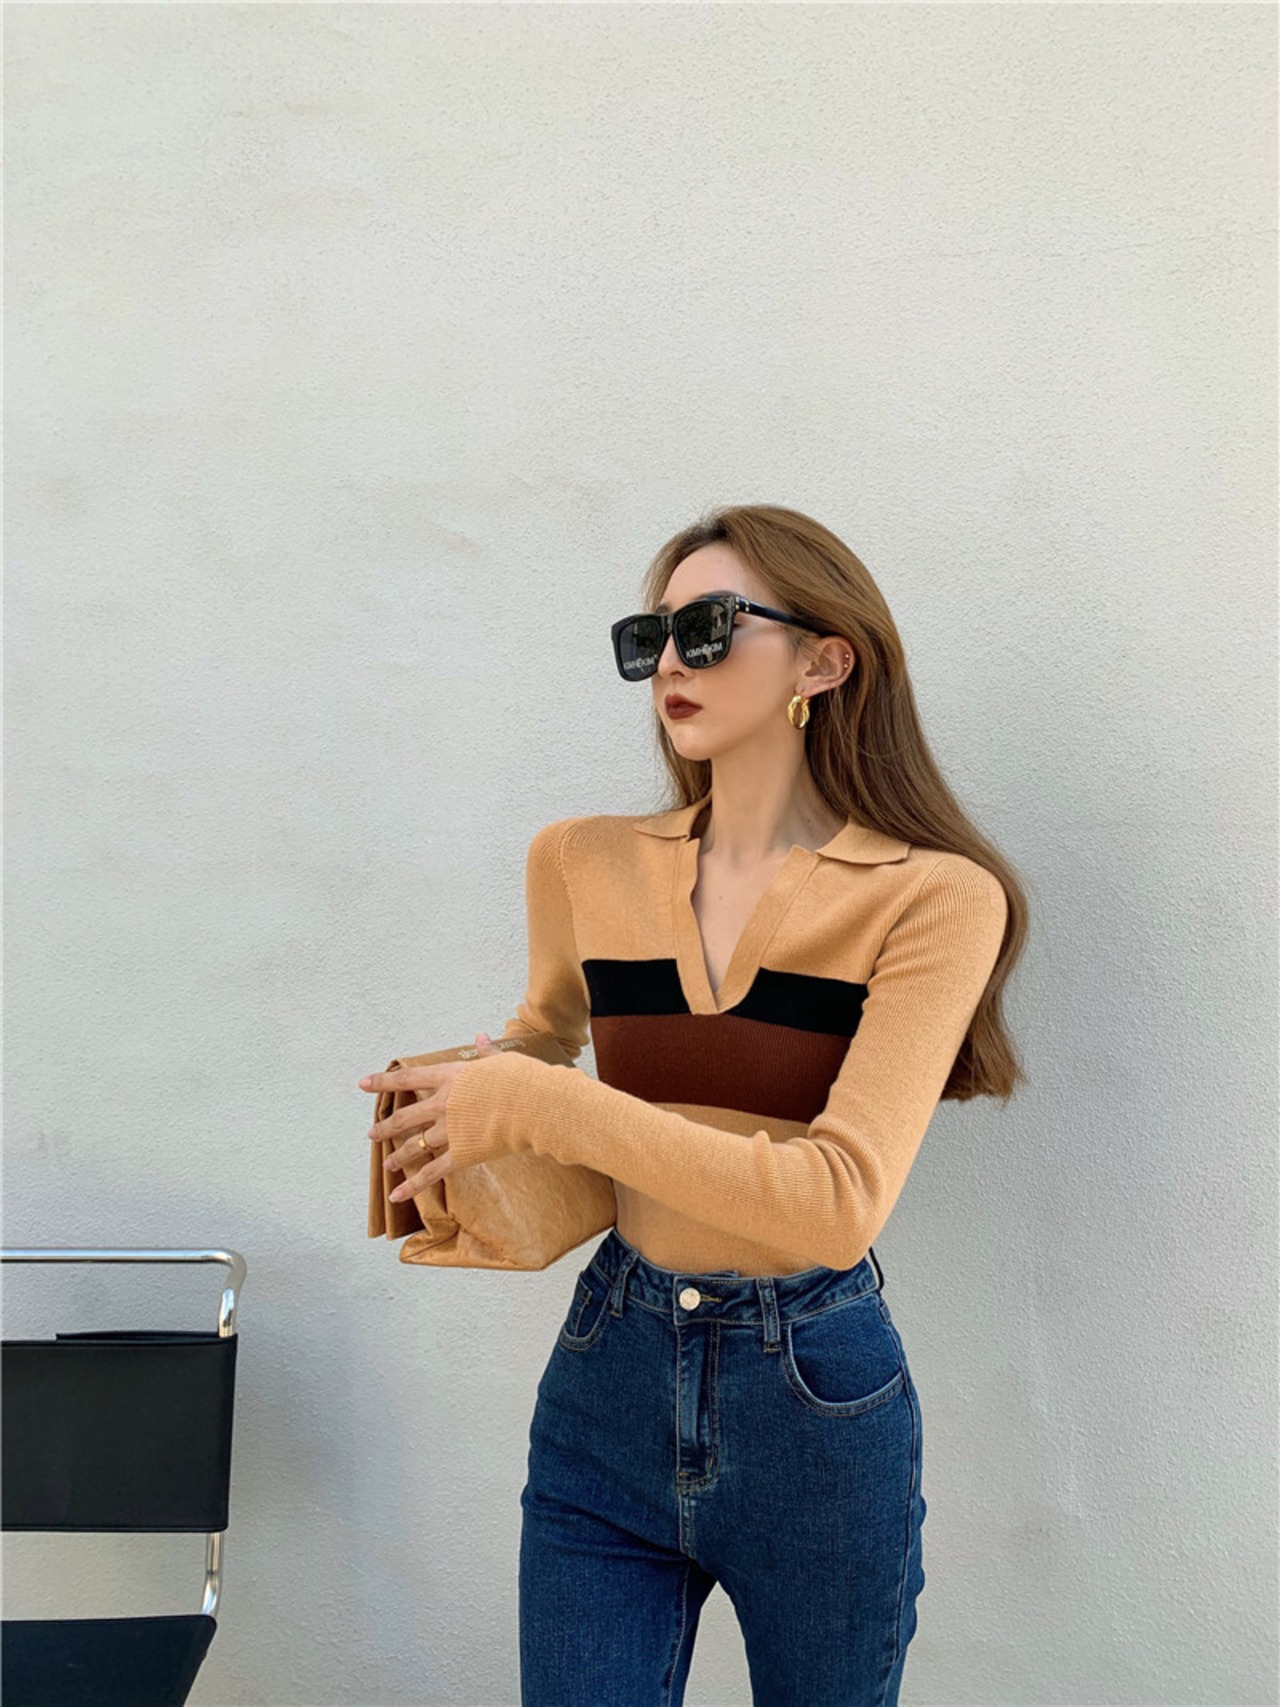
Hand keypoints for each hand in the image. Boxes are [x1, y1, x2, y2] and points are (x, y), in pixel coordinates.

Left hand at [361, 1031, 503, 1200]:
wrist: (532, 1104)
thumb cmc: (520, 1079)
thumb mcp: (501, 1061)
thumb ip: (486, 1053)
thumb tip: (481, 1037)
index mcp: (448, 1077)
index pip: (407, 1079)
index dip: (383, 1081)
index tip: (363, 1084)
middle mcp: (441, 1104)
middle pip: (404, 1117)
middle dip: (385, 1126)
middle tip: (372, 1133)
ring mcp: (447, 1130)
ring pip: (414, 1146)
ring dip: (398, 1155)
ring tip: (387, 1163)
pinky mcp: (460, 1154)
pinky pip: (431, 1173)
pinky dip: (412, 1185)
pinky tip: (397, 1195)